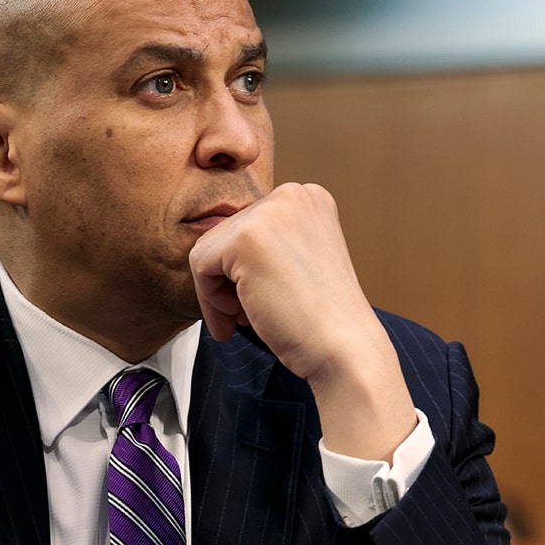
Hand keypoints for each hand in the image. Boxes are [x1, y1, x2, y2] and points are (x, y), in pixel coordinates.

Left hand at [189, 182, 416, 460]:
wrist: (345, 349)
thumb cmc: (321, 320)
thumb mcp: (295, 263)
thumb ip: (264, 246)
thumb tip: (211, 250)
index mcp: (308, 198)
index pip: (247, 226)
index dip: (241, 270)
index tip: (253, 301)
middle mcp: (292, 194)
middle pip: (225, 235)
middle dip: (227, 281)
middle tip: (246, 317)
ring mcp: (270, 212)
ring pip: (208, 249)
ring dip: (217, 292)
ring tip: (245, 319)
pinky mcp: (246, 237)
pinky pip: (199, 264)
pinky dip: (210, 299)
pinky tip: (241, 318)